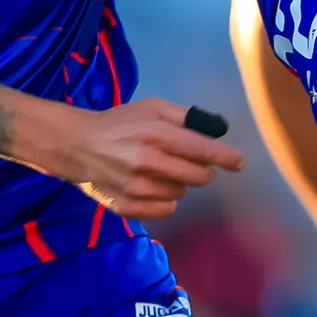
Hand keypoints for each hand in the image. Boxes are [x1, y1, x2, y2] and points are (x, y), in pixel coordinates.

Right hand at [35, 97, 241, 219]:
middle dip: (203, 170)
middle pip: (198, 176)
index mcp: (155, 134)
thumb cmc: (120, 123)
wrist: (77, 145)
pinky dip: (164, 199)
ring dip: (179, 182)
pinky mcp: (127, 207)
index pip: (202, 150)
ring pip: (181, 193)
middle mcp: (147, 163)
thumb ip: (186, 117)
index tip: (239, 164)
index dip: (226, 158)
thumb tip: (218, 130)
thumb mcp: (152, 107)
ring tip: (160, 170)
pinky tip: (151, 186)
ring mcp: (136, 189)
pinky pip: (165, 210)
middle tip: (192, 162)